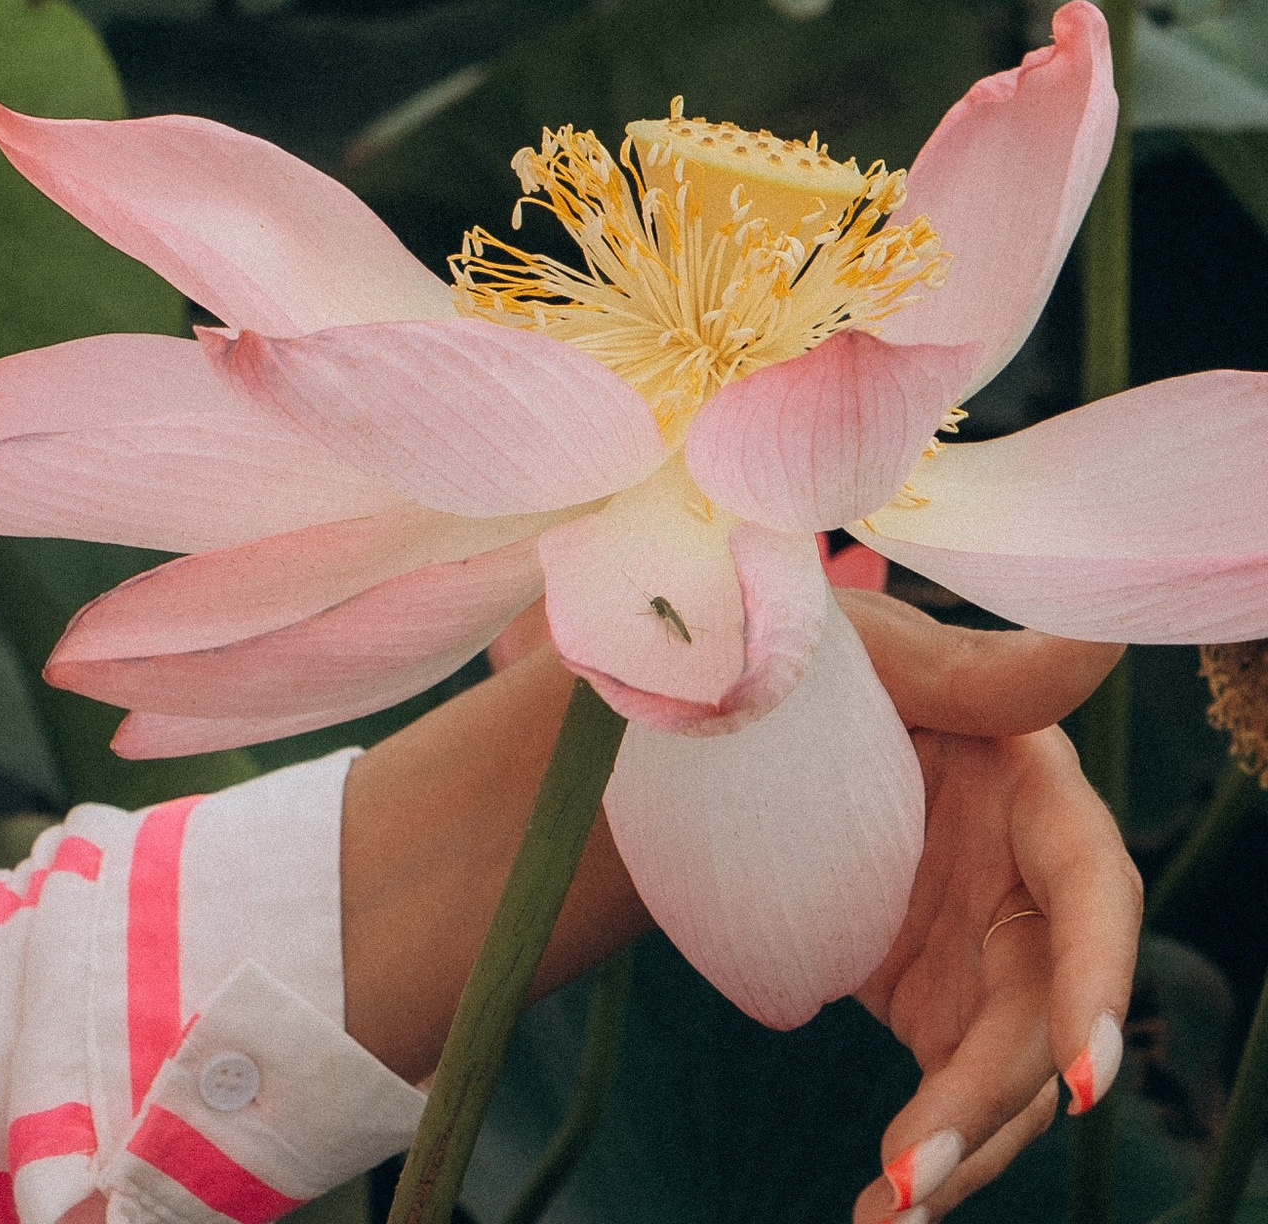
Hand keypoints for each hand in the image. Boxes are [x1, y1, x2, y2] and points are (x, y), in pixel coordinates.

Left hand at [843, 598, 1140, 1221]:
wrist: (708, 729)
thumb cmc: (792, 661)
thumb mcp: (866, 656)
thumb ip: (979, 669)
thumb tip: (1101, 643)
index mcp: (1027, 779)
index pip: (1093, 890)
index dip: (1097, 983)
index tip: (1079, 1081)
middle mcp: (1025, 876)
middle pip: (1048, 1010)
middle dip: (993, 1100)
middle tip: (912, 1175)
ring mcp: (985, 948)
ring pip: (1011, 1075)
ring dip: (960, 1152)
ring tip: (886, 1213)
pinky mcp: (938, 1004)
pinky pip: (956, 1095)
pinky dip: (929, 1155)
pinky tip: (882, 1209)